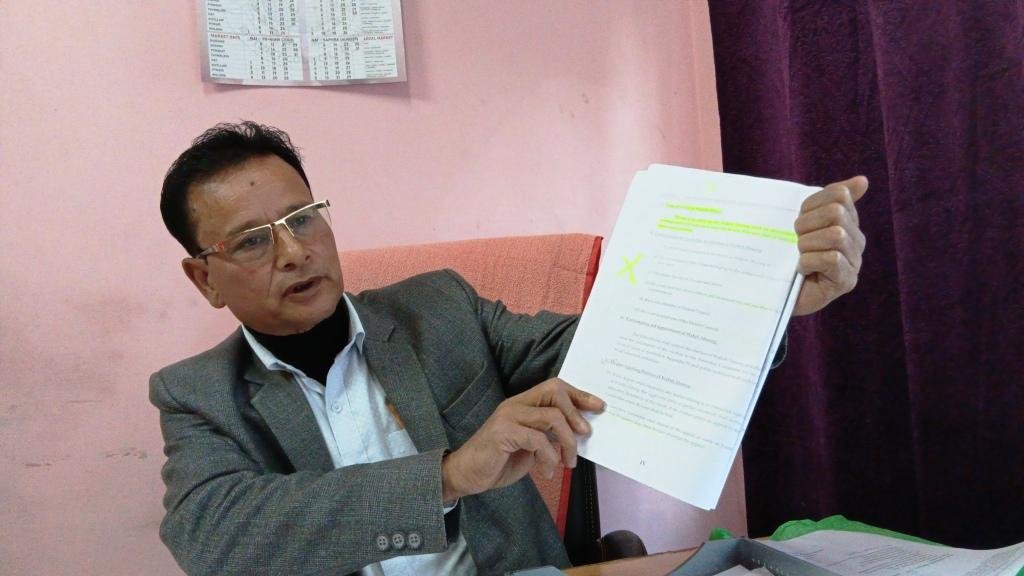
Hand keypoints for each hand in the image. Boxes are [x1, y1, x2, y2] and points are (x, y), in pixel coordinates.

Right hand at [441, 378, 604, 501]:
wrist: (466, 475)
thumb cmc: (498, 461)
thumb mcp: (530, 445)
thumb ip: (549, 434)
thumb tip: (578, 433)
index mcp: (522, 403)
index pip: (554, 387)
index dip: (579, 395)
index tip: (599, 407)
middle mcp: (515, 405)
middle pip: (554, 391)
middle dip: (576, 412)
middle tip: (585, 435)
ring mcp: (508, 417)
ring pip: (552, 417)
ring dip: (567, 442)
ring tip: (568, 462)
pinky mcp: (503, 433)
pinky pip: (538, 440)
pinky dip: (549, 458)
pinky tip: (548, 472)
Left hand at [792, 176, 867, 315]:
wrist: (776, 292)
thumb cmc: (788, 254)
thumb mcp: (803, 222)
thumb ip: (828, 198)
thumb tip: (863, 181)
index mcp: (848, 221)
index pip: (838, 194)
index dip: (811, 205)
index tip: (799, 221)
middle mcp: (856, 240)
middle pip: (837, 212)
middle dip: (806, 225)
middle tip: (796, 242)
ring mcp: (854, 262)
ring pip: (836, 234)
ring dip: (807, 245)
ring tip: (799, 257)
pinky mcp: (847, 281)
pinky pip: (831, 258)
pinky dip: (808, 262)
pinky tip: (802, 270)